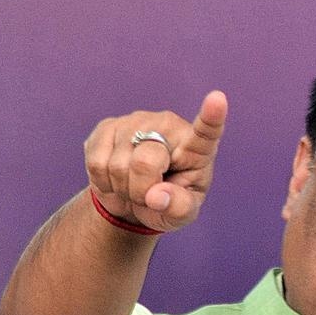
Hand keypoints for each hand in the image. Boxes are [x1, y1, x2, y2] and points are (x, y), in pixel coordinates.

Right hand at [84, 90, 227, 232]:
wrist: (132, 201)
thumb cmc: (166, 204)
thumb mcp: (182, 215)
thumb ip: (178, 208)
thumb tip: (156, 196)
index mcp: (197, 148)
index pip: (205, 131)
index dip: (211, 116)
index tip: (218, 99)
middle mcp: (168, 126)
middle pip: (146, 161)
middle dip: (141, 190)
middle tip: (148, 197)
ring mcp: (137, 121)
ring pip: (118, 165)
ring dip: (122, 188)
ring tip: (133, 186)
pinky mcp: (108, 126)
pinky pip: (97, 162)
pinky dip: (103, 182)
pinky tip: (114, 179)